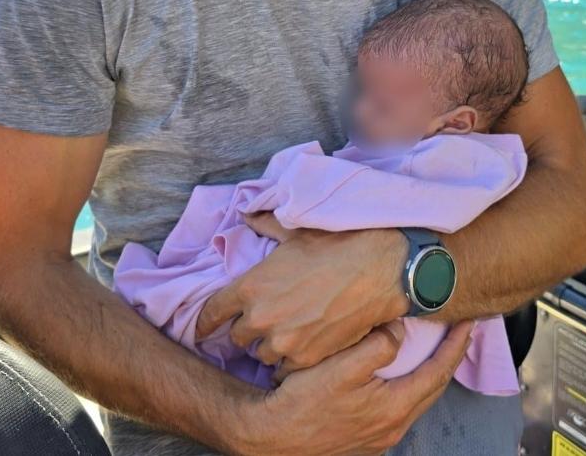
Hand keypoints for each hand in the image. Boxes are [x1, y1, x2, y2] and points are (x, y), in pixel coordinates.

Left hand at [197, 212, 409, 374]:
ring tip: (288, 336)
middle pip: (237, 338)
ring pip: (262, 355)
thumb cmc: (338, 246)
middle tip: (264, 322)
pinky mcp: (307, 358)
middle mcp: (260, 317)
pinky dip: (292, 361)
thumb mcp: (296, 231)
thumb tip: (247, 215)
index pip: (211, 313)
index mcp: (251, 286)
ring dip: (271, 347)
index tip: (206, 326)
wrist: (379, 271)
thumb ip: (265, 225)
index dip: (207, 321)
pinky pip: (287, 370)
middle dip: (248, 330)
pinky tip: (304, 348)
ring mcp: (283, 341)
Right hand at [232, 320, 473, 455]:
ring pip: (414, 399)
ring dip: (426, 373)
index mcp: (394, 408)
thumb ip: (376, 346)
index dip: (456, 345)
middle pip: (432, 387)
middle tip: (458, 332)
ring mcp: (378, 437)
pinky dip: (405, 387)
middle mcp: (392, 427)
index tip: (468, 322)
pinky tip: (395, 376)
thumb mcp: (339, 367)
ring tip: (431, 350)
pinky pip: (396, 408)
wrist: (270, 438)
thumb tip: (400, 331)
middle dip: (448, 358)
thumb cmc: (300, 402)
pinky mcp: (364, 440)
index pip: (438, 371)